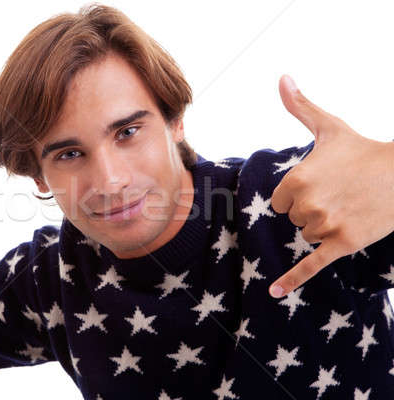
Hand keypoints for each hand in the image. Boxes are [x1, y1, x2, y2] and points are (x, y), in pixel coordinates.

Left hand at [268, 75, 393, 297]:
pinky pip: (310, 266)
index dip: (297, 196)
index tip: (321, 184)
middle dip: (312, 210)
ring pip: (307, 236)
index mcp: (295, 179)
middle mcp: (307, 204)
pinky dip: (292, 281)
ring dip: (323, 227)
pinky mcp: (343, 245)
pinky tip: (274, 294)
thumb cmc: (361, 150)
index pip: (279, 202)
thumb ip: (299, 106)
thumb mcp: (328, 127)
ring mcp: (326, 226)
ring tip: (350, 207)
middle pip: (293, 220)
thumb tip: (282, 77)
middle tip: (341, 194)